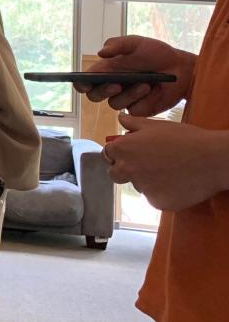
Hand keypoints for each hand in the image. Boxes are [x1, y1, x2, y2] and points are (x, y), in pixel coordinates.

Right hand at [78, 36, 193, 116]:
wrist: (182, 68)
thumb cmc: (157, 53)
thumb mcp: (136, 43)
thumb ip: (117, 45)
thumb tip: (100, 53)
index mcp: (107, 70)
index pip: (86, 81)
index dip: (81, 84)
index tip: (84, 82)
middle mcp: (113, 86)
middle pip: (94, 95)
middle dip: (102, 91)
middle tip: (114, 84)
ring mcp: (125, 99)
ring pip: (114, 103)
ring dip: (128, 94)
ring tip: (145, 84)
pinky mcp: (139, 109)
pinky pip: (132, 110)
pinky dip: (140, 100)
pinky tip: (150, 90)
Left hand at [104, 115, 228, 211]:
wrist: (212, 159)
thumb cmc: (185, 138)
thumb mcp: (157, 126)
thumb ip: (133, 123)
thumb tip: (120, 119)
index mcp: (123, 149)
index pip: (108, 154)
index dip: (119, 153)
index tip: (132, 153)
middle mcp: (127, 169)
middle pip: (115, 174)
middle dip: (126, 170)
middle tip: (148, 165)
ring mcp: (141, 188)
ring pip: (138, 186)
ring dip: (148, 181)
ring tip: (171, 171)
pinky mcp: (156, 202)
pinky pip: (154, 198)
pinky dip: (163, 193)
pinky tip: (178, 183)